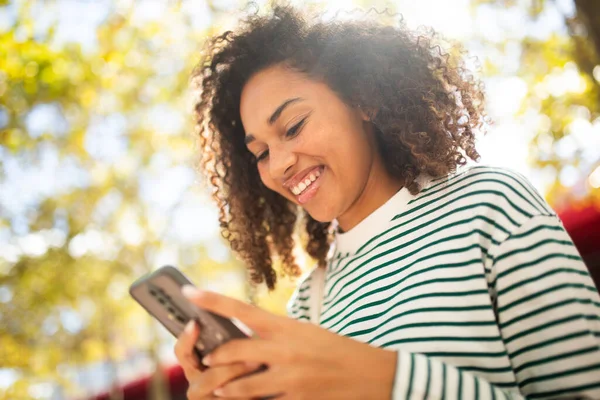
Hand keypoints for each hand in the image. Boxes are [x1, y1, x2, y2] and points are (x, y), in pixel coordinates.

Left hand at [182, 286, 396, 399]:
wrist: (370, 374)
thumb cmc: (335, 349)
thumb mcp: (305, 332)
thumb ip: (276, 335)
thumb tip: (247, 337)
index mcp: (286, 327)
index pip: (242, 309)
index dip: (213, 300)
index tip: (189, 291)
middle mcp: (285, 349)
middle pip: (233, 352)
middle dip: (213, 359)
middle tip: (206, 361)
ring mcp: (291, 377)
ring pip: (241, 386)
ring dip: (225, 388)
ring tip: (217, 389)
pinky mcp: (298, 399)